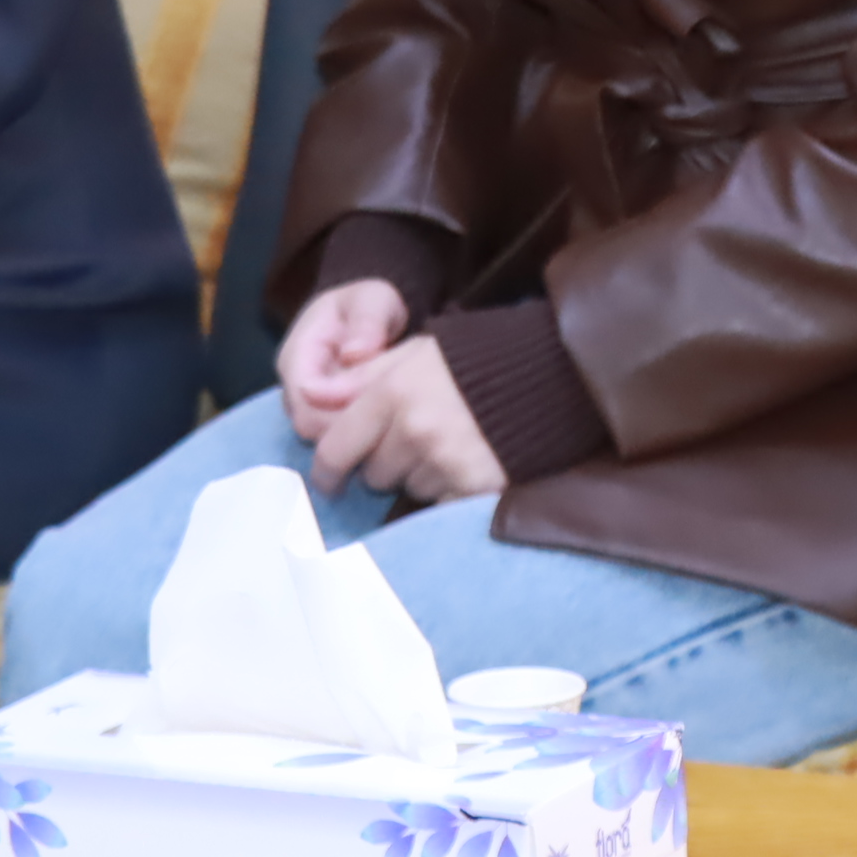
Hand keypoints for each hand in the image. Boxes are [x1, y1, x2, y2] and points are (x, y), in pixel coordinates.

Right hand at [278, 280, 411, 440]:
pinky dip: (361, 437)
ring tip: (391, 419)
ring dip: (356, 435)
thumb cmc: (370, 306)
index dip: (339, 409)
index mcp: (297, 354)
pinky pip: (336, 440)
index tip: (378, 403)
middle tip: (391, 416)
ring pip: (322, 438)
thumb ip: (367, 322)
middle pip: (310, 426)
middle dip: (350, 426)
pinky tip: (384, 426)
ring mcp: (306, 405)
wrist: (371, 317)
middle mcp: (294, 386)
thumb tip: (355, 354)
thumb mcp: (374, 301)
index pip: (305, 399)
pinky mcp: (323, 418)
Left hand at [307, 337, 504, 502]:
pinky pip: (439, 504)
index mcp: (393, 393)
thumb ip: (360, 377)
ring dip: (420, 475)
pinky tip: (466, 464)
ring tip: (450, 445)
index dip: (328, 469)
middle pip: (373, 474)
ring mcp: (446, 462)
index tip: (330, 479)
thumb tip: (309, 396)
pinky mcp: (475, 487)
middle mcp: (414, 431)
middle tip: (416, 438)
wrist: (547, 374)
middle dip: (385, 461)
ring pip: (408, 489)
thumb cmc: (474, 359)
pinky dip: (448, 491)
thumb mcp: (414, 352)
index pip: (336, 449)